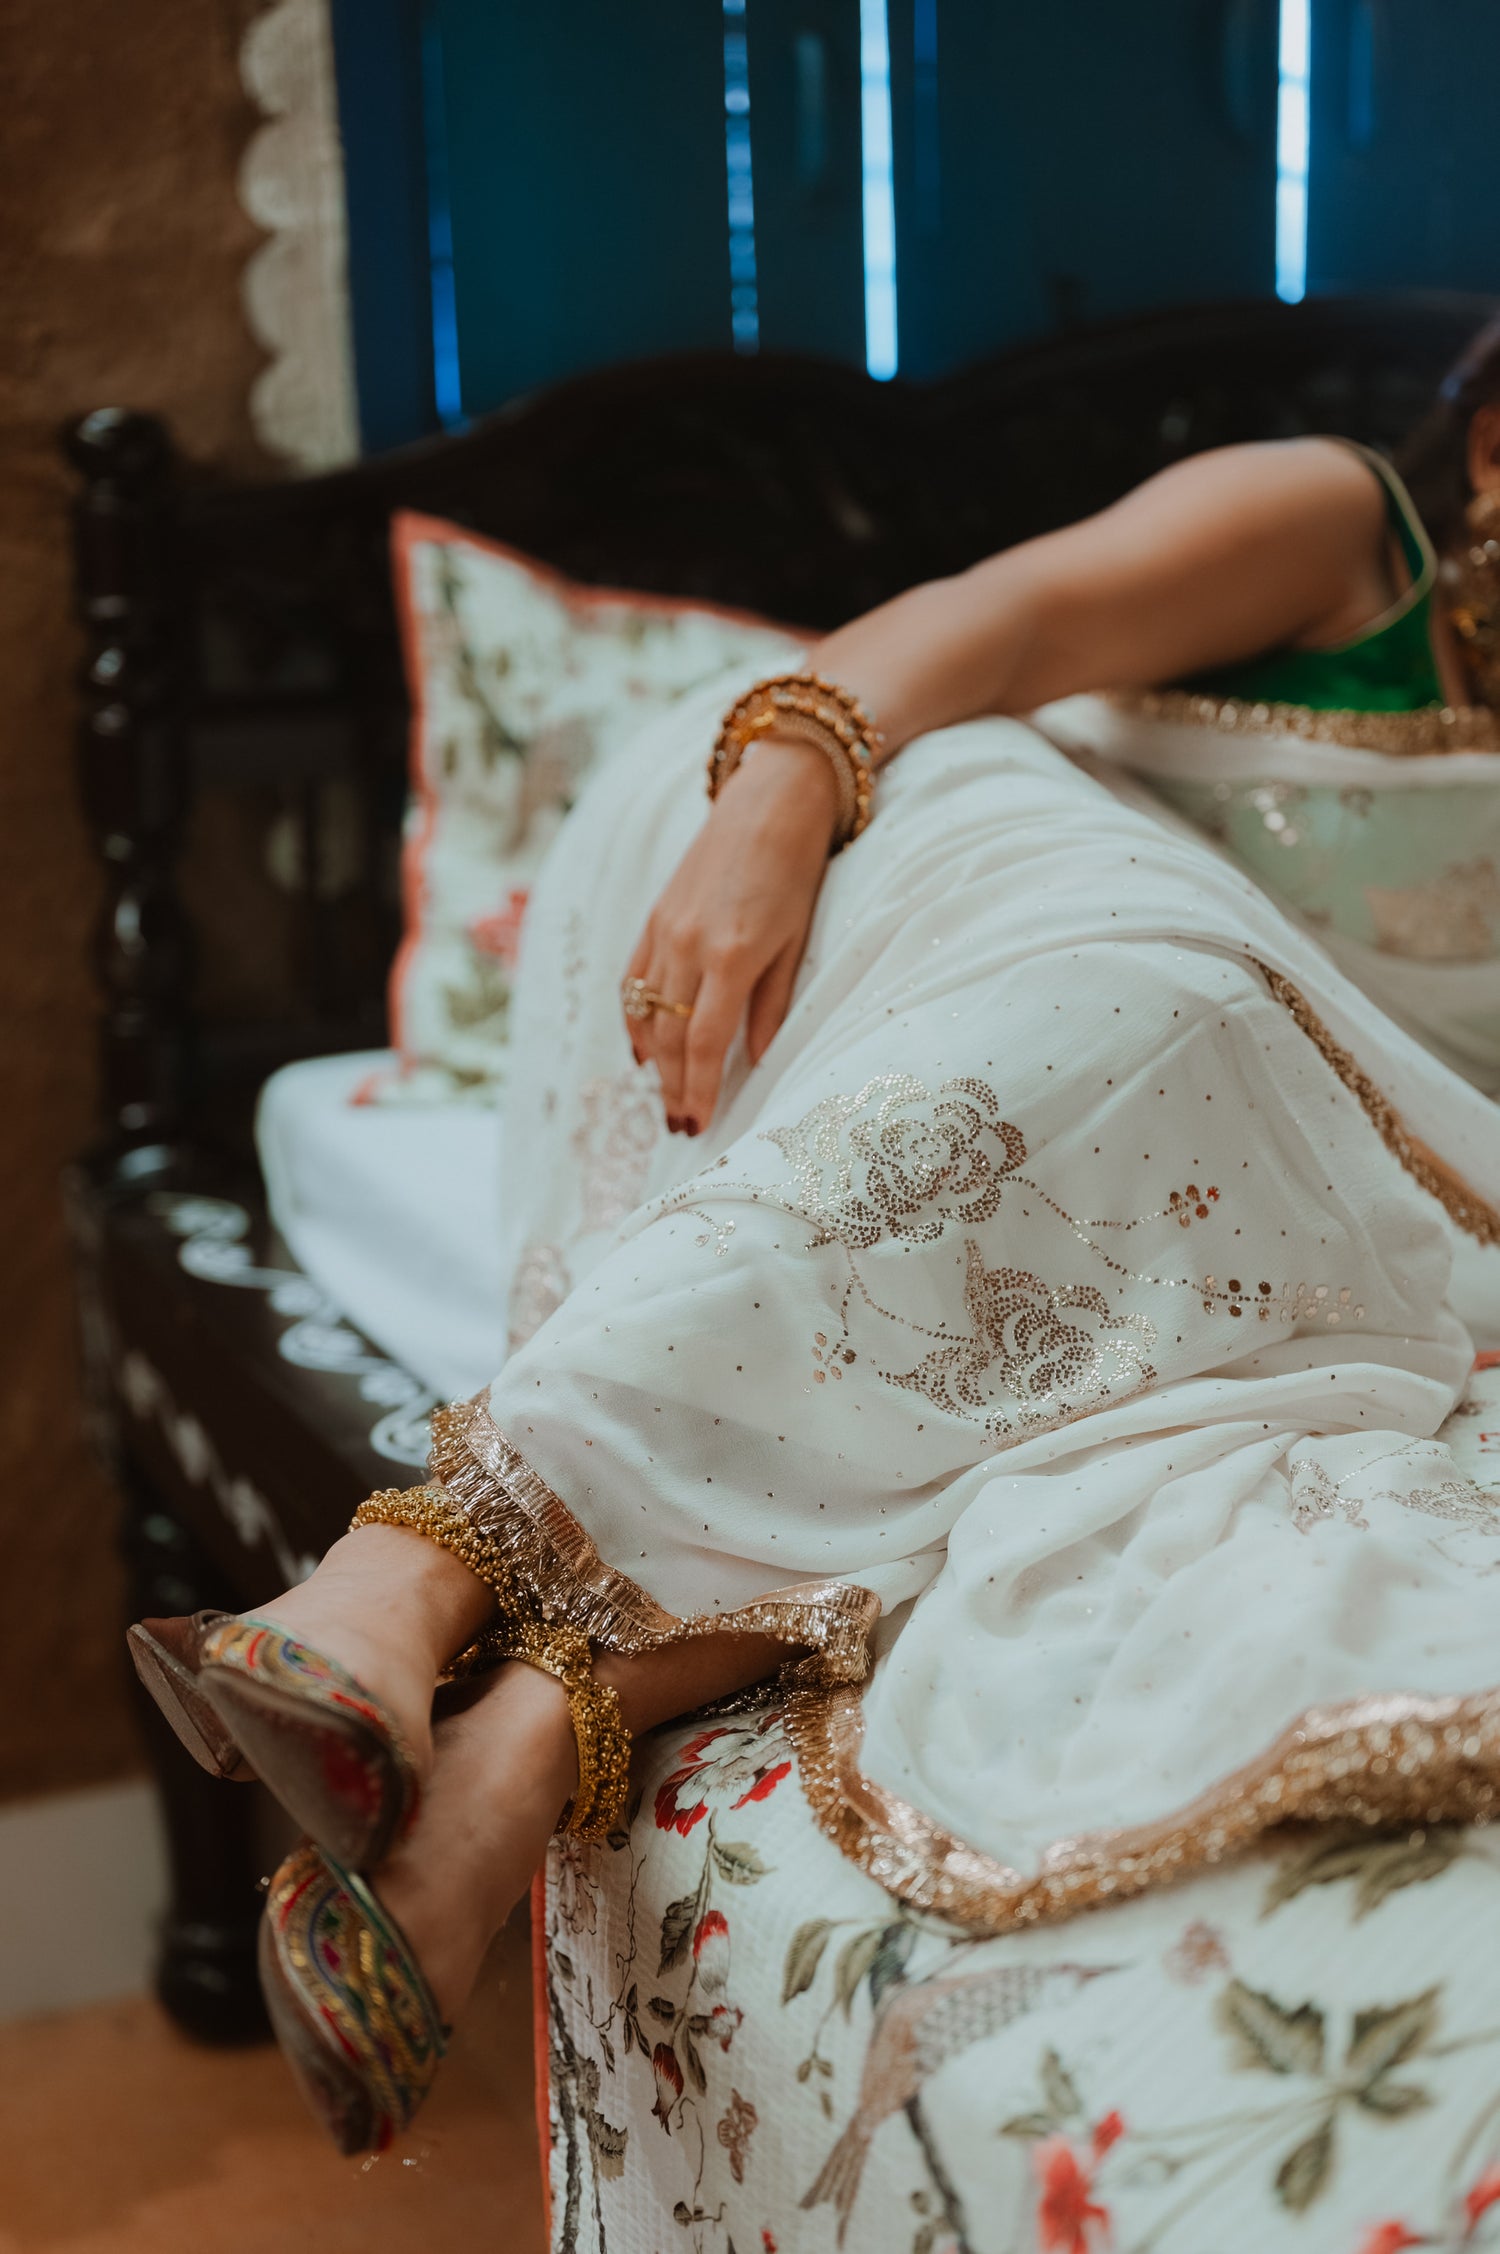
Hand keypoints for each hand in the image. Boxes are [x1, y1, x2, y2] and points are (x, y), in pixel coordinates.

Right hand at [624, 739, 840, 1132]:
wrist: (769, 801)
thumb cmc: (796, 870)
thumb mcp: (797, 941)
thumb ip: (773, 1003)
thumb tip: (757, 1062)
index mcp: (730, 956)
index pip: (703, 1042)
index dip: (697, 1089)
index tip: (698, 1124)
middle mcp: (688, 945)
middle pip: (668, 1036)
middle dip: (672, 1086)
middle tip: (679, 1125)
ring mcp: (665, 930)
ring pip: (645, 1012)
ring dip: (652, 1062)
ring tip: (663, 1097)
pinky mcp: (654, 916)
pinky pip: (632, 979)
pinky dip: (633, 1018)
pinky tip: (642, 1049)